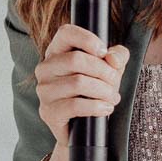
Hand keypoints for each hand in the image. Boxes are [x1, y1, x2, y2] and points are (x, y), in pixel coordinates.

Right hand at [35, 24, 128, 147]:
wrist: (84, 127)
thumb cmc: (94, 92)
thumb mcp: (109, 69)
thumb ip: (117, 56)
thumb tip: (113, 58)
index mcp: (56, 52)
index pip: (66, 33)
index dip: (87, 39)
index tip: (104, 52)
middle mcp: (45, 68)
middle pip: (76, 60)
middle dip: (103, 71)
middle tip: (115, 82)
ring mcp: (44, 91)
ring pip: (78, 83)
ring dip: (104, 91)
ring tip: (113, 97)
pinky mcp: (48, 112)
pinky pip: (75, 105)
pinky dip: (96, 107)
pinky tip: (106, 108)